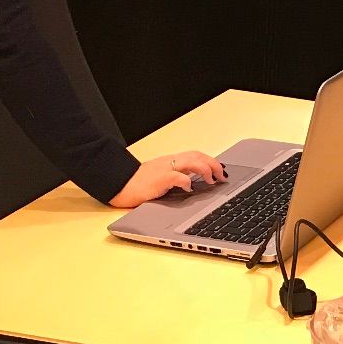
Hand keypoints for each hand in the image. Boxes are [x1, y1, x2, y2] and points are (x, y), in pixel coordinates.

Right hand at [109, 152, 228, 208]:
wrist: (120, 184)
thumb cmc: (138, 183)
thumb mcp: (161, 177)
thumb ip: (176, 177)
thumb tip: (193, 183)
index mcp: (171, 161)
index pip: (195, 155)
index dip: (210, 161)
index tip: (220, 170)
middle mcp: (170, 162)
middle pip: (198, 155)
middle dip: (214, 164)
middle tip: (222, 175)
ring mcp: (165, 169)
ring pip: (192, 161)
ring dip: (206, 169)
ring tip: (212, 180)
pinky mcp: (159, 179)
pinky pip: (177, 176)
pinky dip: (187, 181)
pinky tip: (190, 187)